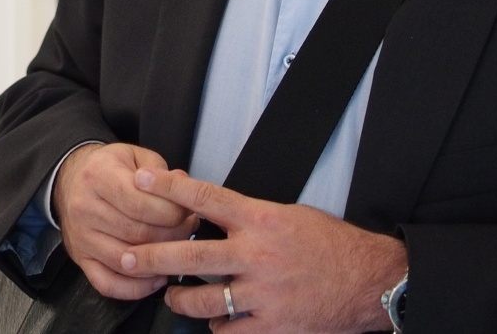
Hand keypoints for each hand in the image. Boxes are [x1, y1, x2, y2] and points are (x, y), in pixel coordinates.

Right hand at [53, 143, 197, 299]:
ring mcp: (81, 236)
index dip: (172, 212)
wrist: (71, 178)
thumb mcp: (135, 156)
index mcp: (99, 175)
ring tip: (176, 252)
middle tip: (188, 231)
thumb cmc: (109, 168)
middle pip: (138, 234)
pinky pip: (108, 284)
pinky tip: (155, 278)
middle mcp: (85, 207)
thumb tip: (184, 188)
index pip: (141, 204)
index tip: (188, 211)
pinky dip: (135, 289)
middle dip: (172, 236)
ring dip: (159, 263)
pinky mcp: (80, 258)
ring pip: (126, 262)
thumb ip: (161, 172)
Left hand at [117, 169, 405, 331]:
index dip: (169, 187)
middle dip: (151, 257)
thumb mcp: (288, 215)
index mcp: (260, 220)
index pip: (204, 198)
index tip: (141, 178)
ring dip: (180, 299)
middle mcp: (256, 256)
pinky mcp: (273, 326)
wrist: (370, 281)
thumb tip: (211, 212)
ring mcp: (263, 294)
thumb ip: (249, 217)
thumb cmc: (330, 244)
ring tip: (172, 295)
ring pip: (203, 301)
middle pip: (189, 255)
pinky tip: (215, 321)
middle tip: (125, 256)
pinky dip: (217, 326)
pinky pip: (229, 331)